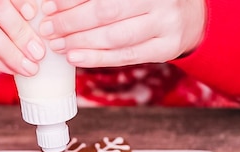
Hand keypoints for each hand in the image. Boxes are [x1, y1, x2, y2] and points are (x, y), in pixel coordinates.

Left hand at [36, 0, 206, 67]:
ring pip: (114, 38)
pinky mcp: (166, 48)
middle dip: (71, 22)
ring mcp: (166, 24)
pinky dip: (97, 58)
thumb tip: (59, 3)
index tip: (49, 6)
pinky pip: (125, 57)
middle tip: (48, 29)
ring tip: (57, 45)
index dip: (72, 0)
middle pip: (106, 12)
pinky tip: (76, 58)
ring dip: (80, 43)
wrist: (191, 15)